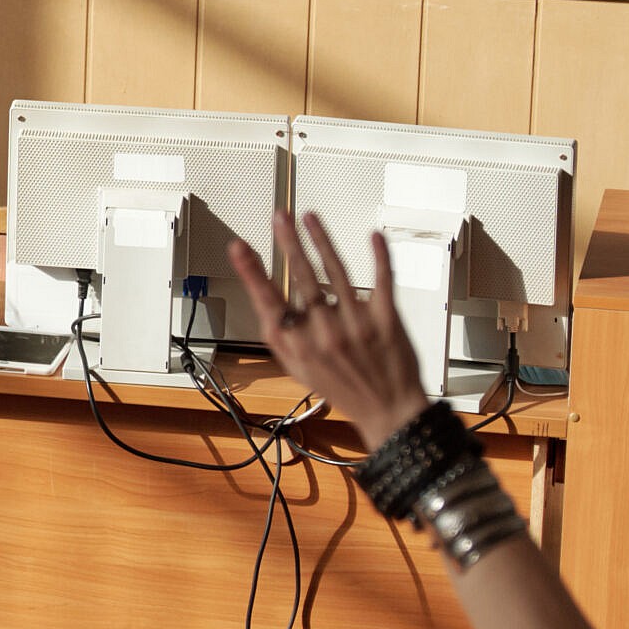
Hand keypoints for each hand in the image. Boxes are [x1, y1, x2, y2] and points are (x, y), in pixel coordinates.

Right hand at [225, 209, 423, 448]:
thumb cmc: (342, 389)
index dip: (251, 272)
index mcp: (299, 345)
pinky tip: (373, 237)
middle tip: (280, 217)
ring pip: (337, 271)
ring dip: (322, 240)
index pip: (269, 301)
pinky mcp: (386, 320)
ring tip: (311, 218)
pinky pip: (382, 281)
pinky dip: (378, 256)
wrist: (389, 411)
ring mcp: (357, 324)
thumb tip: (264, 305)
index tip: (239, 248)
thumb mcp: (297, 371)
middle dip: (289, 242)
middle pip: (303, 277)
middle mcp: (325, 332)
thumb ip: (279, 338)